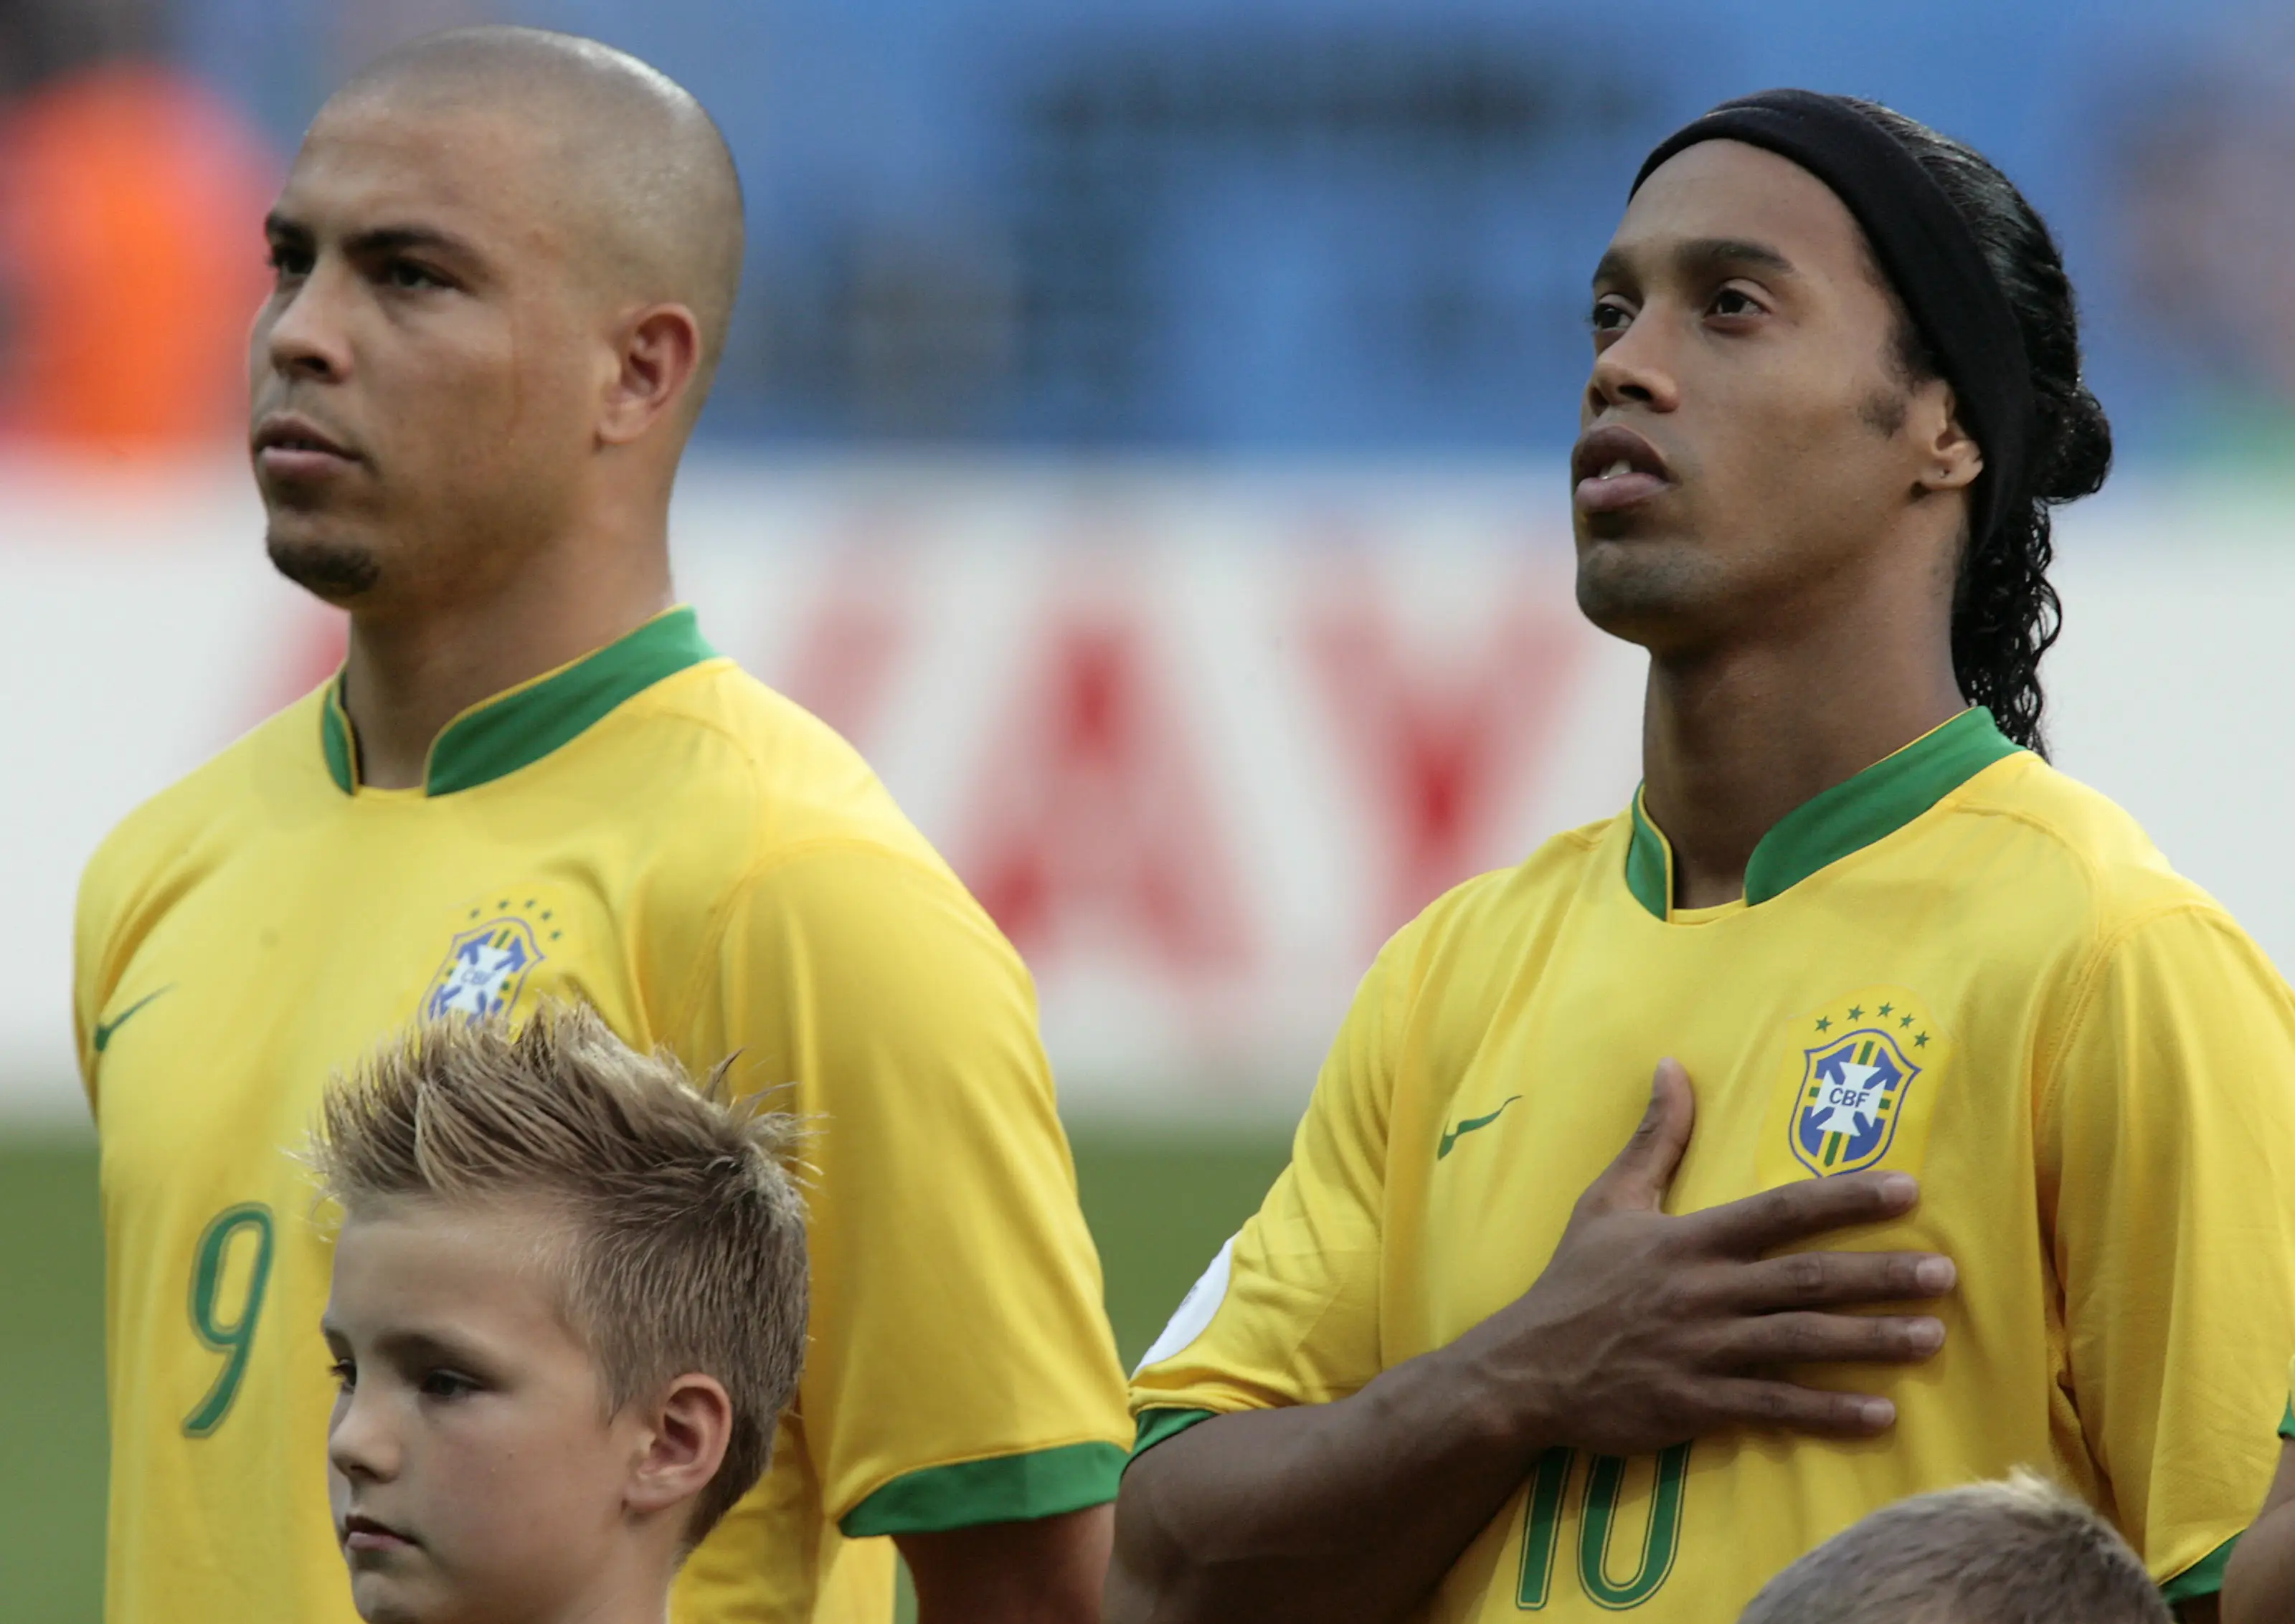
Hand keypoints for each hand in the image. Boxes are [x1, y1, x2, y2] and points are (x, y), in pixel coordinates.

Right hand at [1448, 1058, 1953, 1457]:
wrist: (1523, 1369)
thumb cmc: (1573, 1282)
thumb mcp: (1606, 1201)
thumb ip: (1653, 1139)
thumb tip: (1671, 1066)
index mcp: (1689, 1239)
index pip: (1780, 1212)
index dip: (1846, 1199)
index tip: (1907, 1191)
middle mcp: (1704, 1292)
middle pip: (1807, 1279)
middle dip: (1880, 1276)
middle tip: (1946, 1275)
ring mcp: (1702, 1350)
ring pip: (1801, 1342)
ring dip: (1870, 1341)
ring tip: (1931, 1339)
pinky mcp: (1695, 1404)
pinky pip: (1774, 1406)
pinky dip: (1828, 1412)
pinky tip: (1880, 1414)